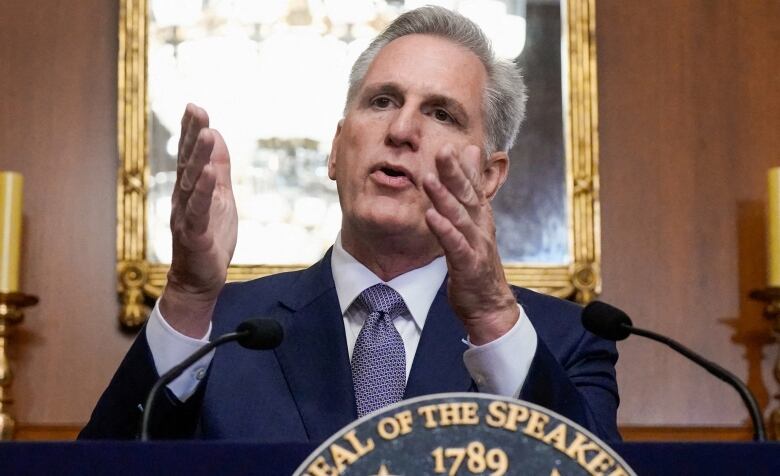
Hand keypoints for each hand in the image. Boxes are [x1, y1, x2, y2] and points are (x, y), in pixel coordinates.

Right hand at [160, 104, 237, 336]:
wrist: (201, 280)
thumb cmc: (210, 238)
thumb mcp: (221, 197)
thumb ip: (219, 169)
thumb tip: (217, 136)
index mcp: (190, 190)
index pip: (189, 156)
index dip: (191, 132)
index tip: (195, 107)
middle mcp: (183, 199)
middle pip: (187, 163)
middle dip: (192, 136)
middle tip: (197, 109)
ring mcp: (186, 216)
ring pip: (192, 183)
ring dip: (198, 158)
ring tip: (207, 134)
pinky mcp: (194, 235)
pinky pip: (198, 210)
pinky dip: (204, 191)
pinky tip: (209, 173)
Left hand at [422, 145, 517, 344]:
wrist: (489, 305)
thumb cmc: (477, 262)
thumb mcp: (475, 223)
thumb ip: (472, 188)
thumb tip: (473, 153)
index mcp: (480, 217)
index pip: (471, 187)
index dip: (461, 167)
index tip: (449, 144)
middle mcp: (481, 227)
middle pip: (467, 196)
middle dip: (454, 174)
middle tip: (441, 151)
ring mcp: (476, 246)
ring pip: (460, 218)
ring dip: (445, 198)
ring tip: (429, 179)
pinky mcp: (469, 265)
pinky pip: (455, 246)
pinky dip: (444, 230)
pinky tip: (431, 217)